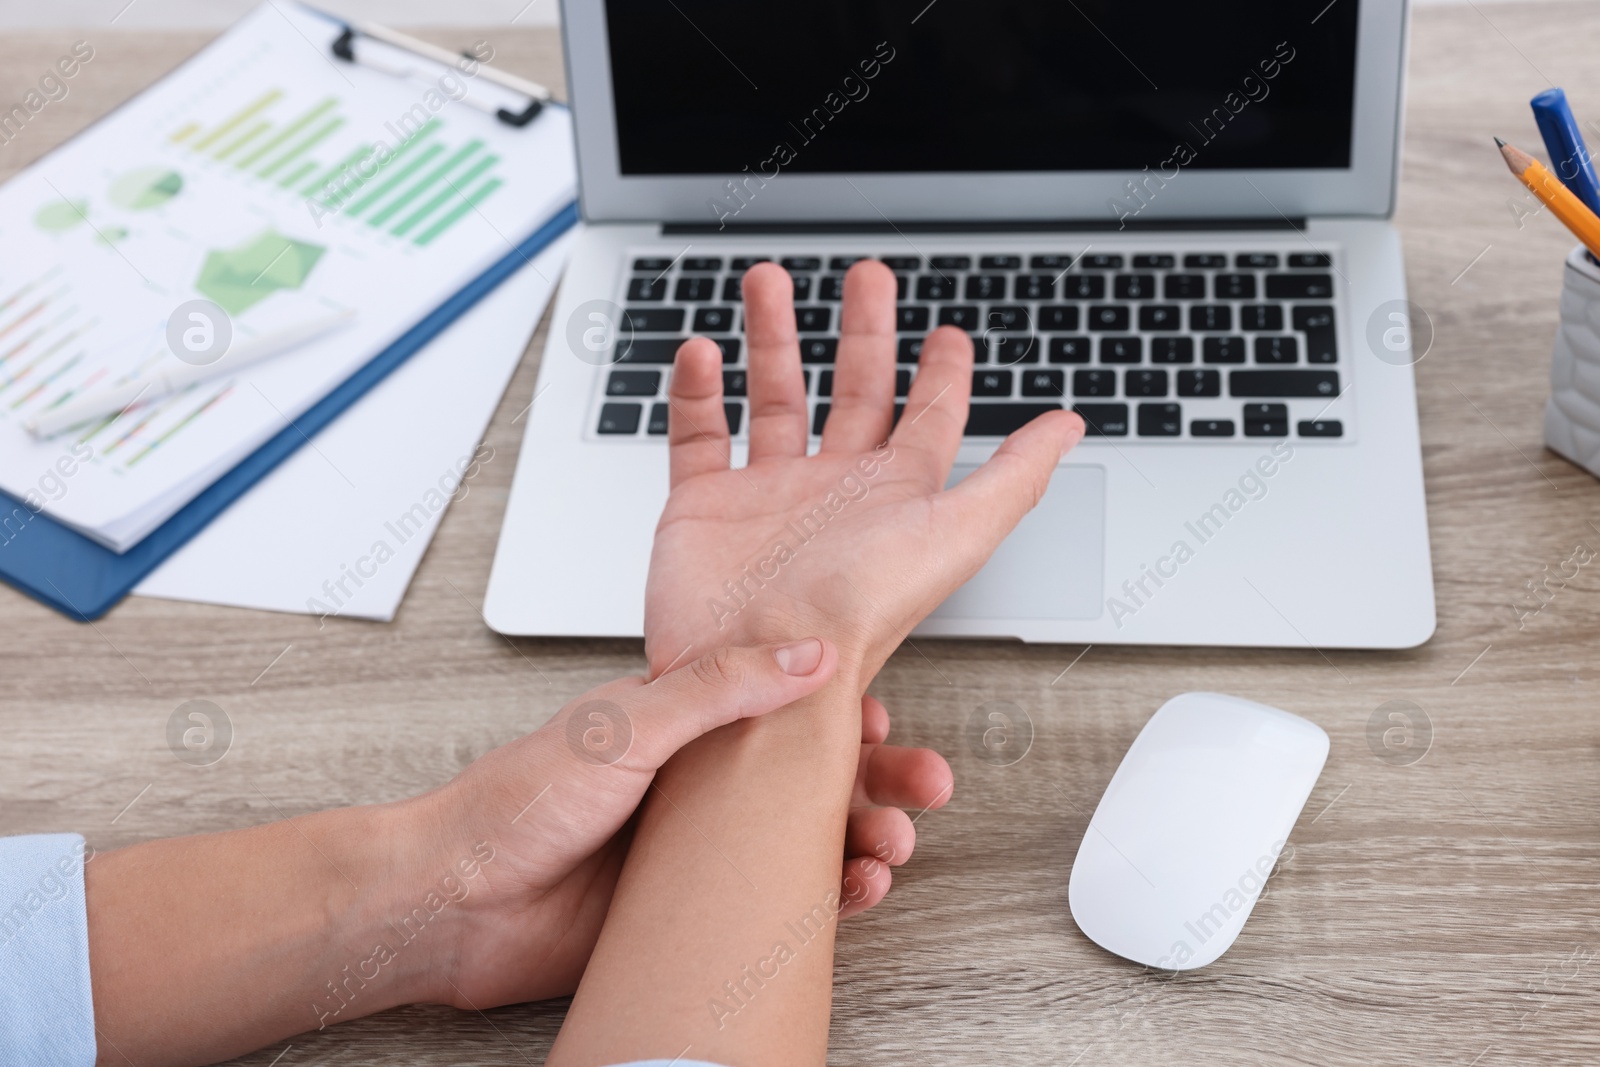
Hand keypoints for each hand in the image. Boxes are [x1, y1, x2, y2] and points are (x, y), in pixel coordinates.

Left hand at [402, 641, 952, 1008]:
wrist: (455, 904)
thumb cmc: (515, 803)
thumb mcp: (624, 722)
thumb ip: (717, 687)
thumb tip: (805, 653)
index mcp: (684, 723)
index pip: (785, 707)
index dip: (844, 712)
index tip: (886, 717)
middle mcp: (701, 784)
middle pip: (813, 776)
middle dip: (878, 778)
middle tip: (925, 784)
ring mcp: (702, 850)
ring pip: (808, 840)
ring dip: (864, 837)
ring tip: (891, 844)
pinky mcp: (697, 911)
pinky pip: (782, 903)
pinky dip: (829, 899)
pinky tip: (855, 891)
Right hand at [644, 260, 1084, 679]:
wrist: (757, 666)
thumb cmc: (856, 610)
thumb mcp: (956, 535)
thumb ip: (1015, 477)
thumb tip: (1070, 427)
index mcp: (894, 495)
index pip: (929, 419)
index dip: (943, 375)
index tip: (950, 335)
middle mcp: (833, 489)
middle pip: (854, 389)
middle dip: (863, 330)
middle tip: (867, 277)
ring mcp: (767, 494)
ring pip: (772, 395)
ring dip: (772, 336)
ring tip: (768, 280)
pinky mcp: (702, 504)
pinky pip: (697, 433)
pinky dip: (695, 390)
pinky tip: (702, 350)